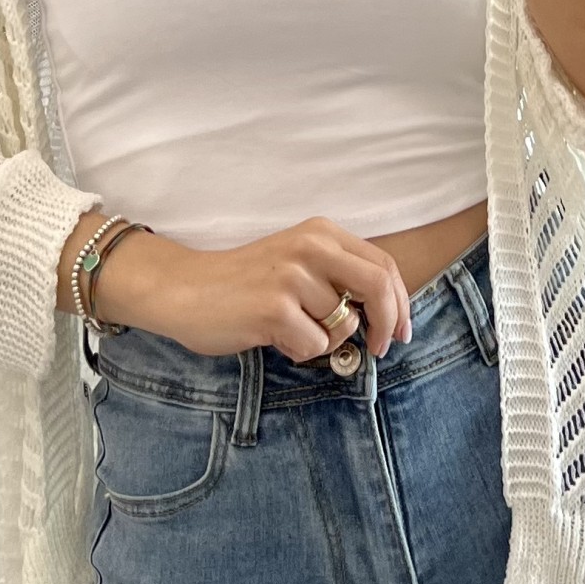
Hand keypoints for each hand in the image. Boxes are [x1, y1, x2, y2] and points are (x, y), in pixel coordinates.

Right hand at [90, 216, 412, 361]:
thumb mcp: (296, 262)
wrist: (183, 289)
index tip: (401, 330)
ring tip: (288, 328)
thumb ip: (336, 276)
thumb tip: (385, 315)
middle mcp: (311, 247)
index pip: (383, 265)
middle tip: (380, 348)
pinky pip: (315, 346)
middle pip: (379, 287)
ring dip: (323, 340)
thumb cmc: (242, 283)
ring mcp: (292, 276)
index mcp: (321, 232)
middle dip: (388, 323)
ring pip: (343, 326)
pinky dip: (299, 351)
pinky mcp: (275, 308)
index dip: (401, 302)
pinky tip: (271, 335)